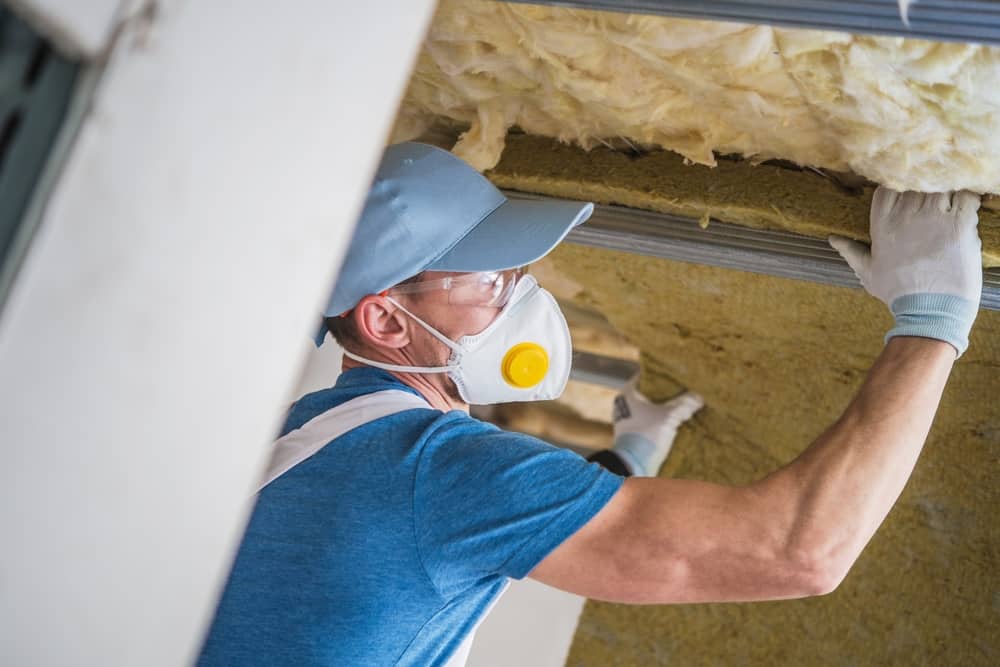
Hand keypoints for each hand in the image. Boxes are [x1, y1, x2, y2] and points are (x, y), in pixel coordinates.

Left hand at [611, 376, 702, 476]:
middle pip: (650, 393)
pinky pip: (650, 422)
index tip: (676, 374)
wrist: (632, 464)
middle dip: (667, 393)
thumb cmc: (647, 435)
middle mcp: (625, 404)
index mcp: (629, 393)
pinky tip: (677, 422)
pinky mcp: (634, 433)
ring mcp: (628, 420)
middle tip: (684, 389)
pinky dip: (661, 421)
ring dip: (665, 408)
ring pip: (651, 408)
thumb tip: (698, 397)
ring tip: (684, 406)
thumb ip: (685, 404)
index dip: (662, 374)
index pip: (646, 376)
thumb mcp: (669, 417)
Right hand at [829, 187, 982, 355]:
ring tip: (951, 205)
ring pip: (943, 186)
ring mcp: (933, 217)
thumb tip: (832, 240)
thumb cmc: (898, 292)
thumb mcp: (868, 272)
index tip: (907, 195)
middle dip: (927, 188)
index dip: (900, 187)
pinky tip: (967, 211)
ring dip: (949, 192)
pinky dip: (968, 199)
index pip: (889, 188)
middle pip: (918, 183)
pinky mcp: (959, 223)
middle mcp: (906, 215)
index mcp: (883, 224)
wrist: (930, 309)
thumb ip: (851, 251)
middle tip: (934, 201)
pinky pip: (966, 196)